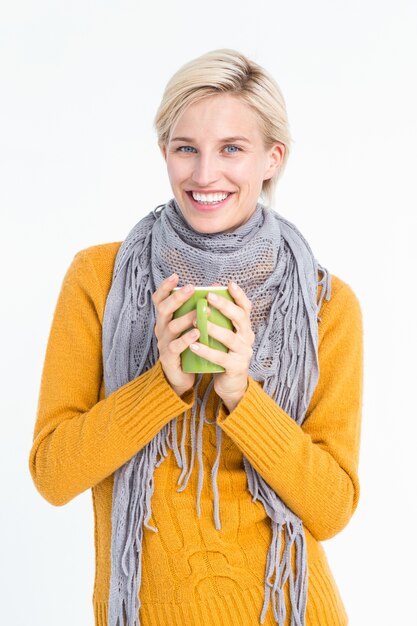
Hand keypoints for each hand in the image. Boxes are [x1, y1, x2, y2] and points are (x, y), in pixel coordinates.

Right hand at [152, 274, 199, 396]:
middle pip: (163, 309)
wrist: (182, 375)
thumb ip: (198, 309)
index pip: (160, 299)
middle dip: (177, 297)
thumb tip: (217, 287)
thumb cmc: (189, 346)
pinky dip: (186, 339)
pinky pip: (175, 347)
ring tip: (200, 312)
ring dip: (186, 318)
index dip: (165, 287)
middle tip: (191, 288)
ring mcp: (163, 343)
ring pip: (171, 327)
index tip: (175, 276)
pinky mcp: (168, 358)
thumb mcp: (191, 325)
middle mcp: (161, 328)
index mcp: (166, 319)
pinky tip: (197, 333)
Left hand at [189, 281, 254, 411]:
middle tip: (209, 297)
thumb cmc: (223, 353)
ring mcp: (243, 353)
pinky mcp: (236, 367)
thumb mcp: (224, 334)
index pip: (246, 308)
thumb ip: (219, 318)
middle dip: (225, 306)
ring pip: (230, 337)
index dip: (239, 295)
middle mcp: (248, 338)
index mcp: (245, 328)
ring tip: (197, 321)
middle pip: (240, 318)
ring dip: (213, 328)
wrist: (230, 383)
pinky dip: (206, 351)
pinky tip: (193, 345)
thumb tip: (209, 292)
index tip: (229, 283)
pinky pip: (220, 357)